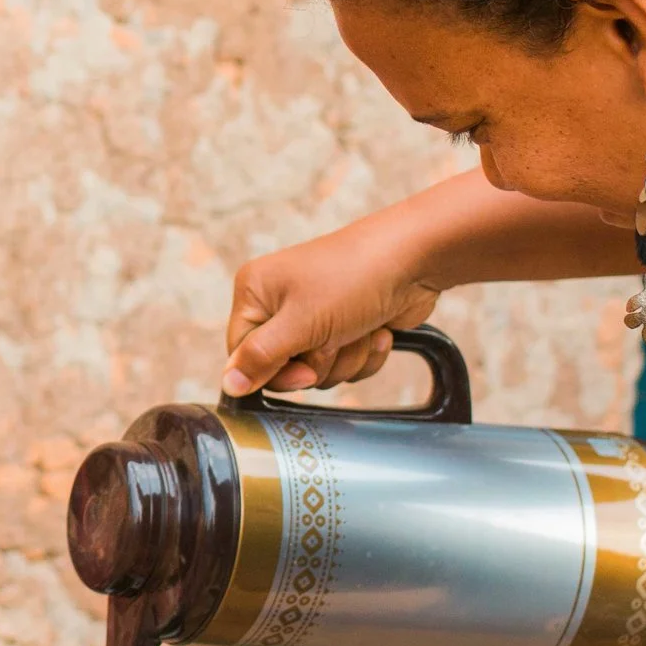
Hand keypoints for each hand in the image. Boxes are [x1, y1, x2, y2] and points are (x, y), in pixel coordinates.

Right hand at [225, 213, 442, 397]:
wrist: (418, 259)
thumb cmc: (354, 277)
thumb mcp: (300, 322)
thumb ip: (260, 357)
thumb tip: (228, 385)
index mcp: (255, 292)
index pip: (242, 355)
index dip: (274, 372)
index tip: (305, 370)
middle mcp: (280, 303)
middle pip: (283, 368)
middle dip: (319, 362)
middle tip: (335, 336)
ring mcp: (315, 315)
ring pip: (319, 370)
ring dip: (347, 357)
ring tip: (360, 327)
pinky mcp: (346, 327)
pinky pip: (346, 364)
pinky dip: (366, 353)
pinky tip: (377, 329)